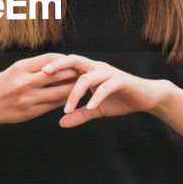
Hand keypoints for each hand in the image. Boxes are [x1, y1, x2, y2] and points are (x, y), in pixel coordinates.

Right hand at [0, 53, 78, 128]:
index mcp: (20, 68)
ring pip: (60, 91)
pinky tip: (71, 97)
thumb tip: (60, 63)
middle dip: (73, 72)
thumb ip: (34, 67)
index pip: (50, 59)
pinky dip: (65, 100)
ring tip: (81, 84)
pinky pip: (55, 105)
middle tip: (83, 70)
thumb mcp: (14, 70)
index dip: (64, 59)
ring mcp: (29, 99)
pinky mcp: (32, 112)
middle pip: (58, 74)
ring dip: (74, 87)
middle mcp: (25, 83)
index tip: (71, 60)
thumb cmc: (1, 85)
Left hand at [41, 55, 170, 127]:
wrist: (147, 97)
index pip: (67, 65)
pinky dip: (96, 97)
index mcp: (89, 71)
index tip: (34, 78)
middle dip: (58, 65)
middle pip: (74, 60)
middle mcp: (97, 67)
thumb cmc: (121, 100)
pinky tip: (90, 108)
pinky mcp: (121, 81)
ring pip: (87, 76)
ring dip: (75, 92)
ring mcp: (109, 72)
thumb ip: (80, 114)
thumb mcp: (97, 109)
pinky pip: (105, 87)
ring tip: (67, 108)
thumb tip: (61, 122)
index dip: (52, 69)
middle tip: (42, 74)